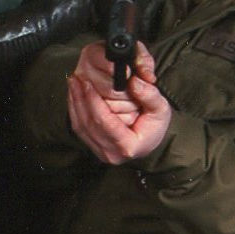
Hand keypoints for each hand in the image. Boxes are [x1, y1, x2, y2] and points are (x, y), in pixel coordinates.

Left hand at [65, 41, 172, 165]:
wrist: (150, 140)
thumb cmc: (155, 125)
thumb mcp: (160, 108)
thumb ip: (149, 94)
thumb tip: (134, 82)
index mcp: (128, 146)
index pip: (104, 122)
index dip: (93, 101)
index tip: (87, 83)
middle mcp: (111, 153)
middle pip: (88, 124)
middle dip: (80, 99)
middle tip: (76, 79)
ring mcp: (100, 152)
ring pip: (80, 126)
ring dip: (74, 103)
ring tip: (73, 84)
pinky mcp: (93, 147)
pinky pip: (78, 128)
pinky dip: (74, 110)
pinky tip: (74, 95)